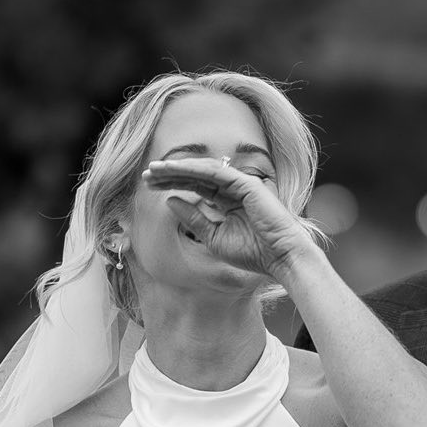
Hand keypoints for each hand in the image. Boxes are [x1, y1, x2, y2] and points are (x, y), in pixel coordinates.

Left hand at [143, 157, 314, 281]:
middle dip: (170, 174)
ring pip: (203, 170)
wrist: (280, 258)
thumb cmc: (252, 253)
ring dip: (178, 167)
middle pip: (196, 176)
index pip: (195, 187)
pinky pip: (215, 171)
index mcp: (226, 202)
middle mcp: (232, 189)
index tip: (150, 185)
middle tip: (147, 174)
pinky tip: (174, 169)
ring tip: (155, 169)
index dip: (172, 184)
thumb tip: (170, 202)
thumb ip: (194, 219)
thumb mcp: (214, 238)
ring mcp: (240, 184)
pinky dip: (194, 168)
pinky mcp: (246, 183)